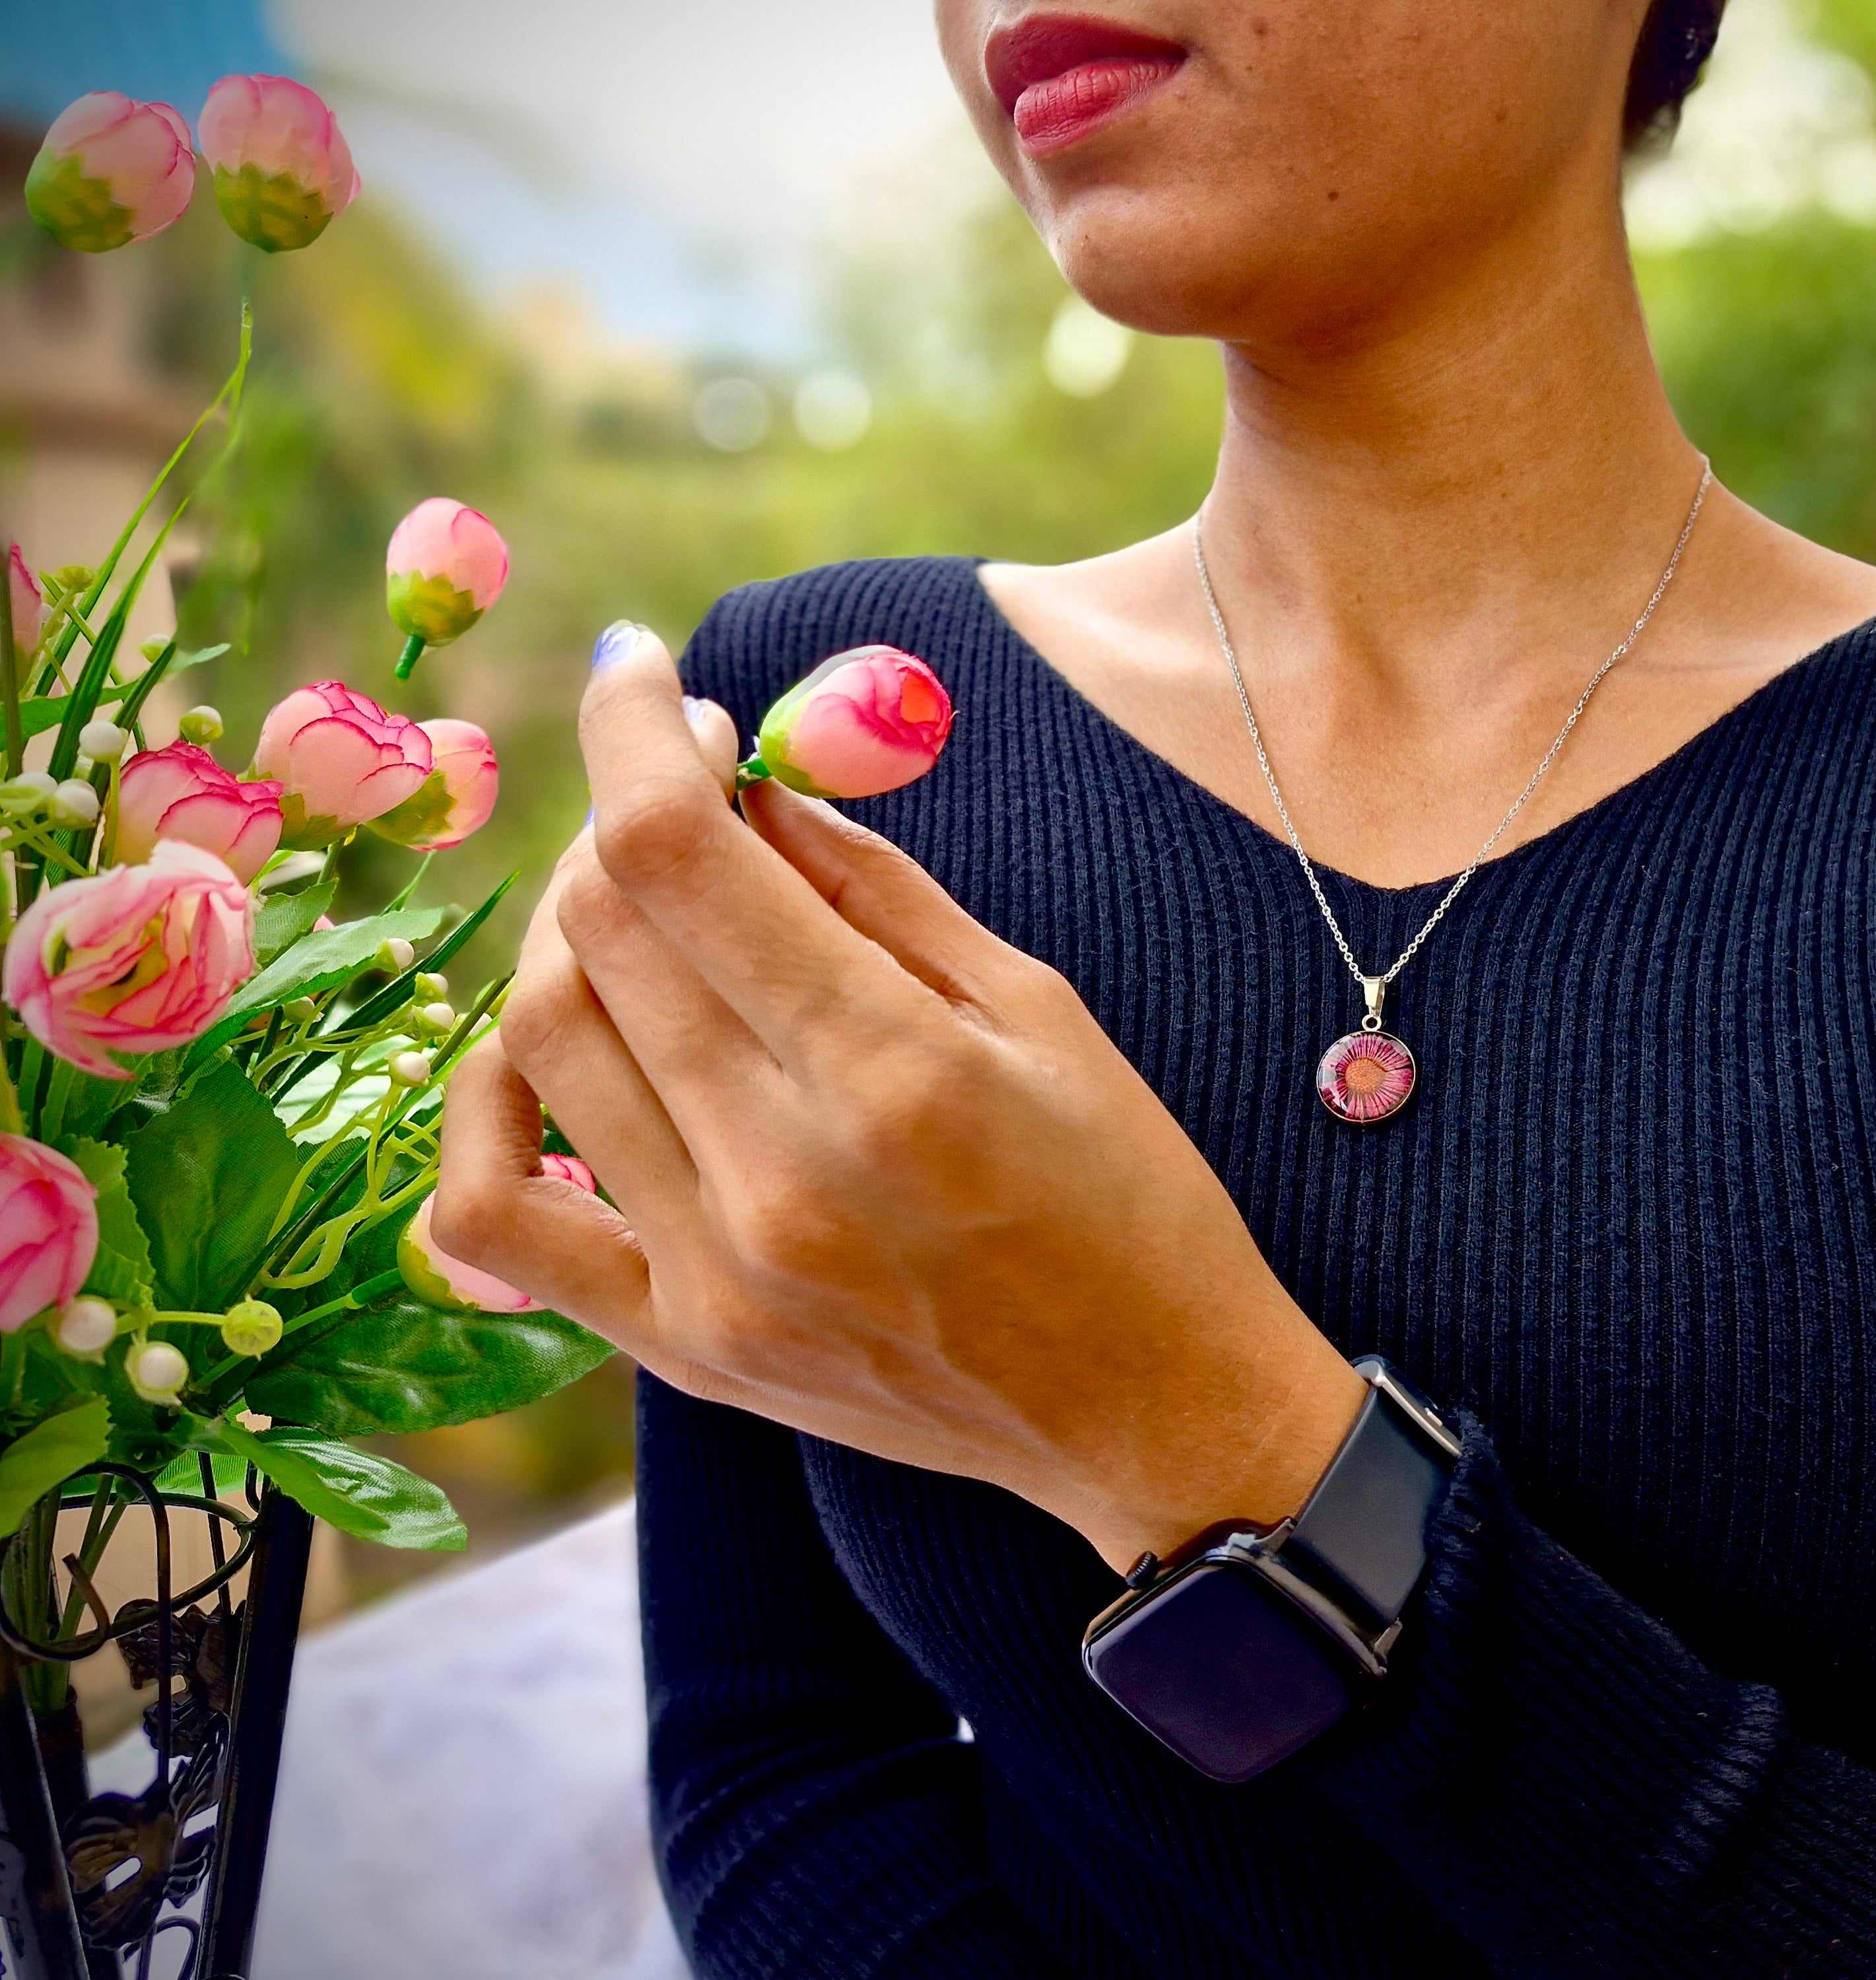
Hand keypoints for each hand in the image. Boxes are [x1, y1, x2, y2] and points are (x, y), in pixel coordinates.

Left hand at [432, 632, 1364, 1568]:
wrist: (1154, 1415)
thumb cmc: (1132, 1198)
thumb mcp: (1041, 1010)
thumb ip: (875, 889)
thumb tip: (740, 780)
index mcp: (892, 1070)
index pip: (677, 851)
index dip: (635, 730)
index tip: (643, 675)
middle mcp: (779, 1172)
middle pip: (598, 929)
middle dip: (621, 818)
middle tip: (682, 791)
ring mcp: (713, 1271)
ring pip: (542, 1038)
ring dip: (571, 934)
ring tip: (646, 911)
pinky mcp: (681, 1346)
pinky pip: (490, 1218)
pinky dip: (484, 1110)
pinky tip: (544, 1053)